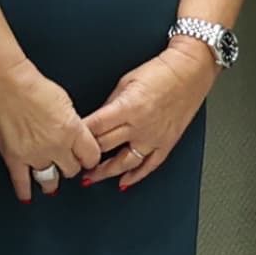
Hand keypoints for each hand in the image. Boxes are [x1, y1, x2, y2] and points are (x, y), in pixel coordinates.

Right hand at [0, 56, 99, 204]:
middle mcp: (56, 146)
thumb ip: (72, 124)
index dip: (89, 157)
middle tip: (67, 163)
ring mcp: (34, 154)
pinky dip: (24, 190)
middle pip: (72, 169)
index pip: (91, 156)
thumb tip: (73, 135)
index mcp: (72, 131)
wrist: (5, 82)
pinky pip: (21, 181)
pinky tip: (27, 195)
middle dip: (70, 166)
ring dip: (52, 181)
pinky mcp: (14, 157)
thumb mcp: (65, 101)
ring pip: (50, 180)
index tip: (86, 158)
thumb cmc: (31, 85)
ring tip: (52, 183)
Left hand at [85, 33, 223, 190]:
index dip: (77, 136)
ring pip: (124, 162)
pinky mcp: (166, 143)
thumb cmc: (160, 72)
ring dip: (105, 172)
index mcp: (127, 107)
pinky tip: (123, 183)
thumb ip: (110, 104)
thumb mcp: (126, 81)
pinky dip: (135, 177)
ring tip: (90, 178)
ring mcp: (154, 137)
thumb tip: (96, 121)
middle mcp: (140, 125)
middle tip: (72, 160)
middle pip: (105, 146)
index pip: (94, 127)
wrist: (189, 71)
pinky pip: (149, 166)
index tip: (66, 142)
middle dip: (86, 155)